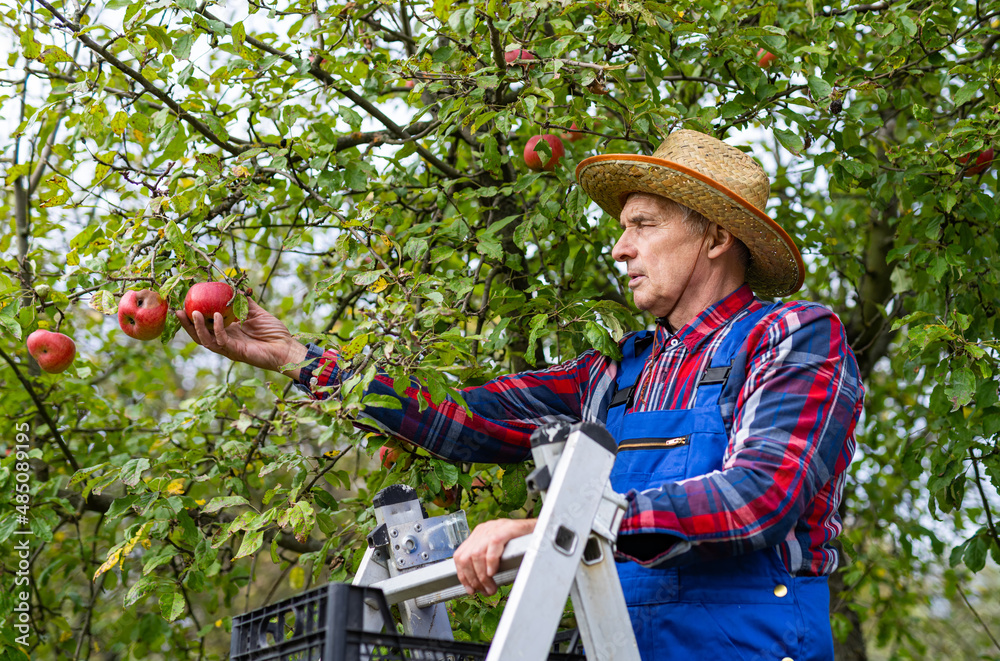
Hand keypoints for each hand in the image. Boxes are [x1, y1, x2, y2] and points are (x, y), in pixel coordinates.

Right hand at [176, 298, 308, 377]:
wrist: (286, 347)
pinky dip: (217, 328)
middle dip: (187, 324)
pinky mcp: (236, 352)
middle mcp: (225, 341)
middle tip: (178, 311)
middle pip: (200, 334)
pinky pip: (222, 340)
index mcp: (228, 332)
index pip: (206, 325)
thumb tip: (236, 288)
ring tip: (193, 312)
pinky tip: (217, 316)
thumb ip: (245, 303)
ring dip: (197, 327)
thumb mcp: (257, 313)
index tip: (186, 303)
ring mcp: (229, 348)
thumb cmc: (274, 332)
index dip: (193, 317)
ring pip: (206, 339)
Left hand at [453, 518, 535, 595]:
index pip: (460, 556)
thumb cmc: (521, 543)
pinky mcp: (505, 529)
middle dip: (473, 579)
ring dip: (482, 576)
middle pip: (465, 557)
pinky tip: (493, 572)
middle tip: (484, 591)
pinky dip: (491, 562)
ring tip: (491, 587)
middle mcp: (483, 530)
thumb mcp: (499, 551)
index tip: (470, 589)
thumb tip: (479, 584)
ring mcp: (494, 528)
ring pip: (477, 554)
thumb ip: (487, 561)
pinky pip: (493, 545)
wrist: (540, 529)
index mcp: (479, 535)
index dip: (463, 575)